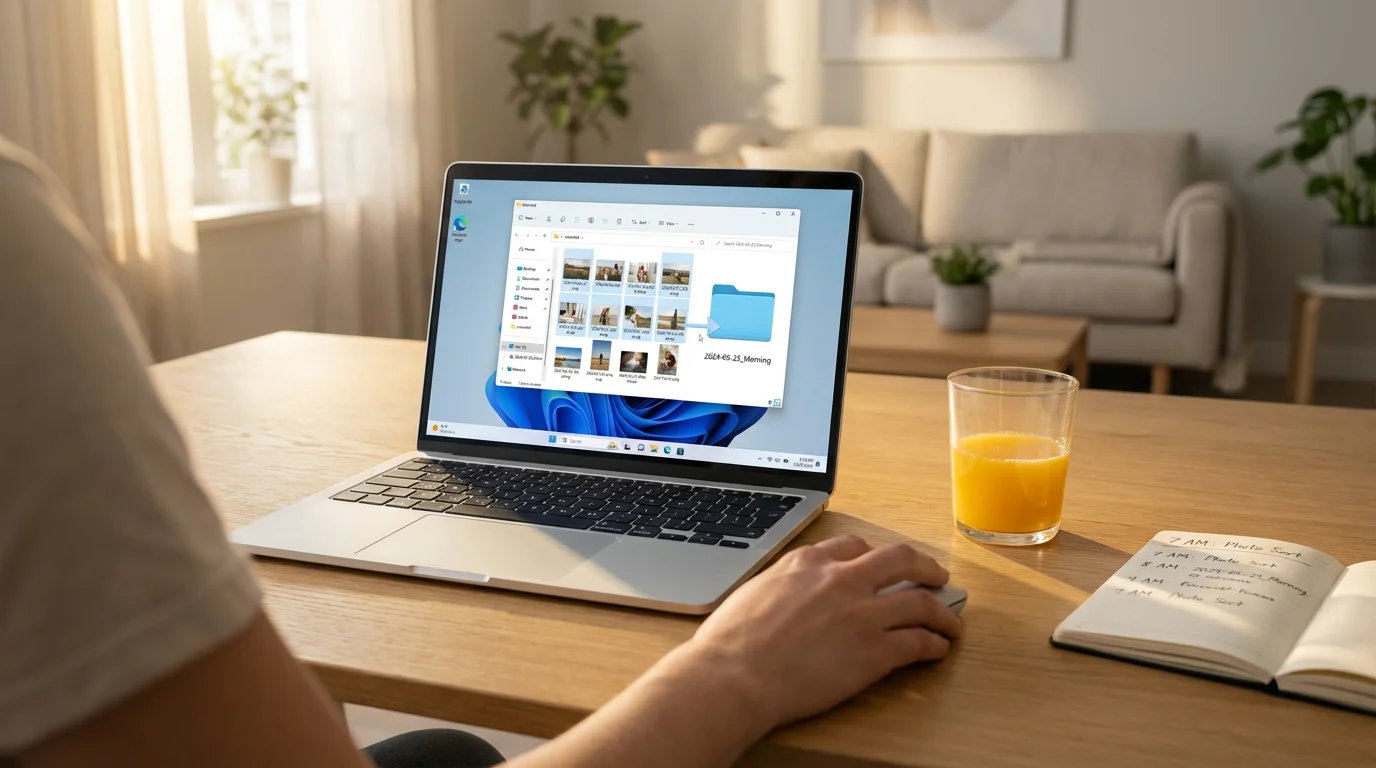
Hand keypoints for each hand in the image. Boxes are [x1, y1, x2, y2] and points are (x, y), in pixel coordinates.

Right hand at [684, 536, 961, 734]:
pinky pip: (918, 642)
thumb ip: (782, 584)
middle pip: (899, 559)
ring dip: (942, 610)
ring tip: (950, 620)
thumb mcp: (754, 591)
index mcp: (808, 562)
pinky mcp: (875, 651)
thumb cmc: (731, 642)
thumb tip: (785, 594)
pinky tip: (938, 649)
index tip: (881, 565)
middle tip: (935, 575)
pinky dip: (935, 644)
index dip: (874, 556)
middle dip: (923, 566)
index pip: (853, 547)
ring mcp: (862, 614)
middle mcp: (841, 579)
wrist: (735, 675)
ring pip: (920, 601)